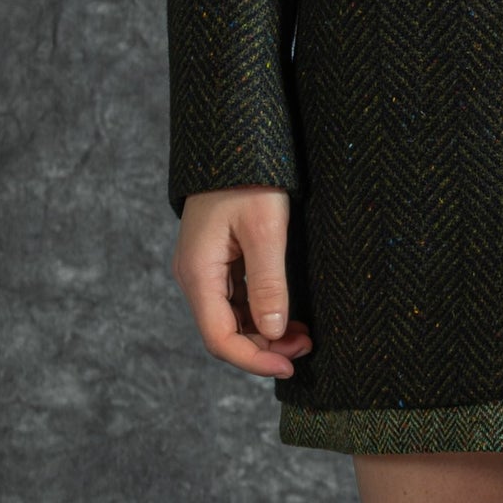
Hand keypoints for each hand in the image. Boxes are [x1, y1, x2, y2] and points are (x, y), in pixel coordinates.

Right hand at [171, 186, 314, 378]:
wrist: (235, 137)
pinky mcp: (216, 258)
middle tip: (307, 345)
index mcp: (199, 272)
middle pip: (224, 332)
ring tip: (304, 334)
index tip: (290, 365)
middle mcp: (195, 275)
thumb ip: (268, 282)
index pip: (220, 338)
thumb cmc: (249, 178)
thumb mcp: (265, 228)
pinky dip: (260, 312)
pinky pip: (235, 298)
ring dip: (264, 331)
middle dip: (264, 346)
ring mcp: (204, 267)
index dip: (254, 359)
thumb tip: (274, 331)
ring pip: (231, 317)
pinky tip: (287, 314)